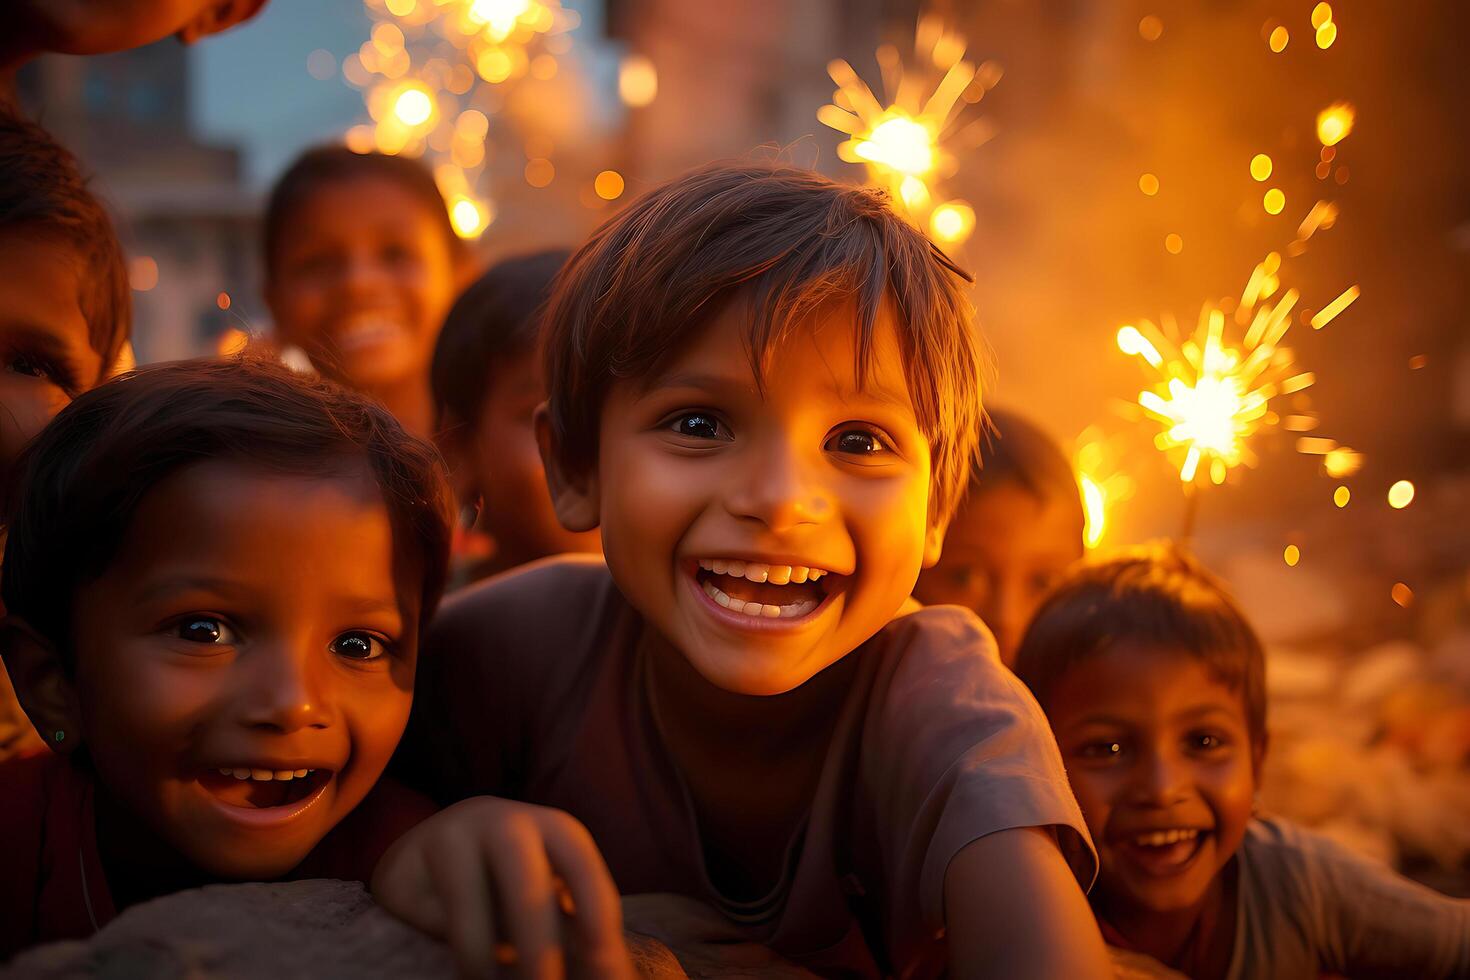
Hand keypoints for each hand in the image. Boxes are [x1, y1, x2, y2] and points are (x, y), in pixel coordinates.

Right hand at [372, 796, 633, 978]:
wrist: (428, 850)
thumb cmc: (511, 881)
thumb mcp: (552, 893)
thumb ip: (581, 930)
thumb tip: (617, 978)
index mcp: (553, 827)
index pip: (581, 864)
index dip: (595, 910)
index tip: (603, 959)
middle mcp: (501, 821)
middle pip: (525, 886)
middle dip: (539, 946)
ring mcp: (448, 838)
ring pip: (469, 906)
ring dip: (484, 958)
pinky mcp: (402, 868)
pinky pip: (427, 919)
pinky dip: (447, 952)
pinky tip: (461, 973)